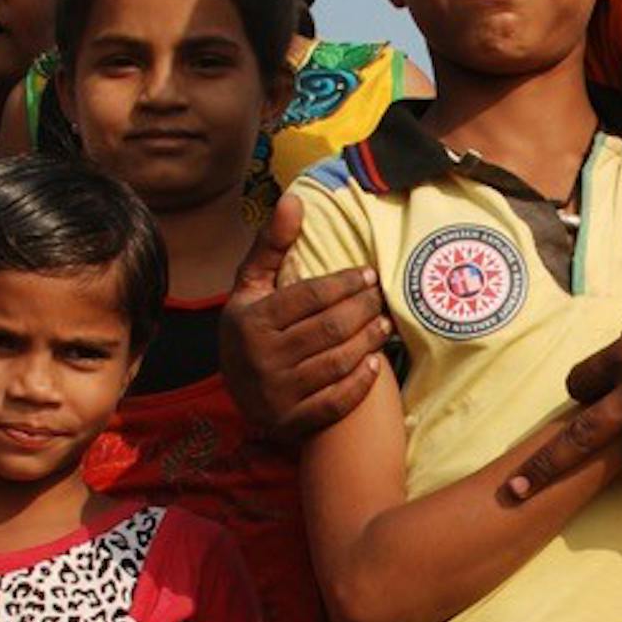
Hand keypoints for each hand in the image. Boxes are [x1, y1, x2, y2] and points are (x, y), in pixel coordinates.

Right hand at [219, 191, 392, 437]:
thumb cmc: (252, 324)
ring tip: (385, 324)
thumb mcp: (252, 284)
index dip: (346, 283)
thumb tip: (294, 199)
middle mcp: (261, 359)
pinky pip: (335, 402)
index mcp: (251, 320)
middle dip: (364, 309)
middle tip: (381, 297)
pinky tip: (375, 363)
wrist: (236, 390)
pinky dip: (359, 383)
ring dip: (369, 341)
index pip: (311, 297)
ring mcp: (276, 394)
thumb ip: (273, 243)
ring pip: (338, 362)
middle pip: (330, 329)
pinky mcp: (291, 422)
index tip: (369, 274)